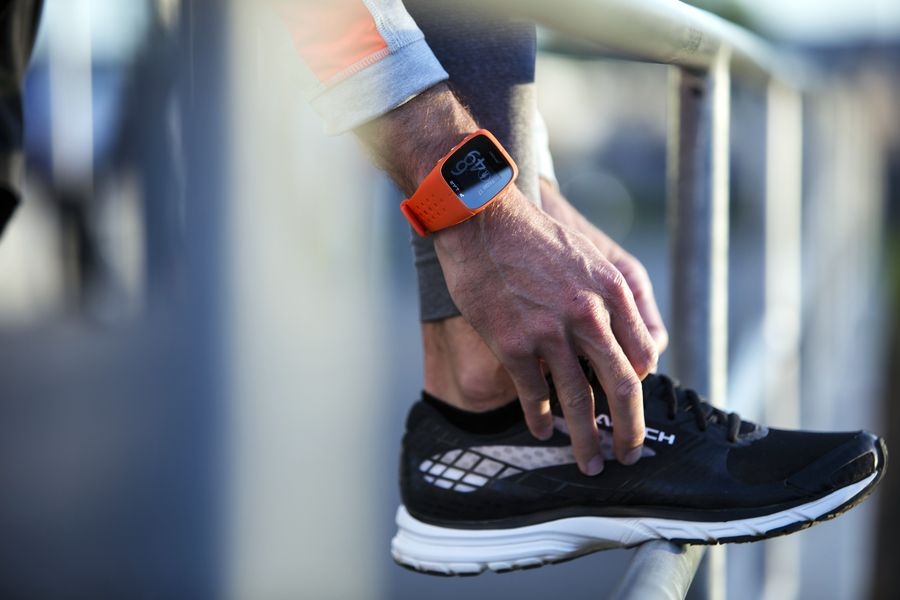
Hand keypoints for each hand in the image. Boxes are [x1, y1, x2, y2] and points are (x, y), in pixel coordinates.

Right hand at [434, 189, 657, 474]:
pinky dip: (540, 419)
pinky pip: (535, 395)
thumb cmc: (531, 236)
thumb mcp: (586, 258)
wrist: (481, 219)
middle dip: (629, 431)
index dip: (639, 387)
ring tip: (589, 462)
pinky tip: (541, 432)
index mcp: (612, 292)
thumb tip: (618, 336)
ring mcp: (551, 332)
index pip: (643, 356)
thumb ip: (607, 298)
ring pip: (580, 401)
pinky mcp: (515, 344)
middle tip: (628, 456)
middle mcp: (589, 315)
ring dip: (585, 440)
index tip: (630, 406)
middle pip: (623, 388)